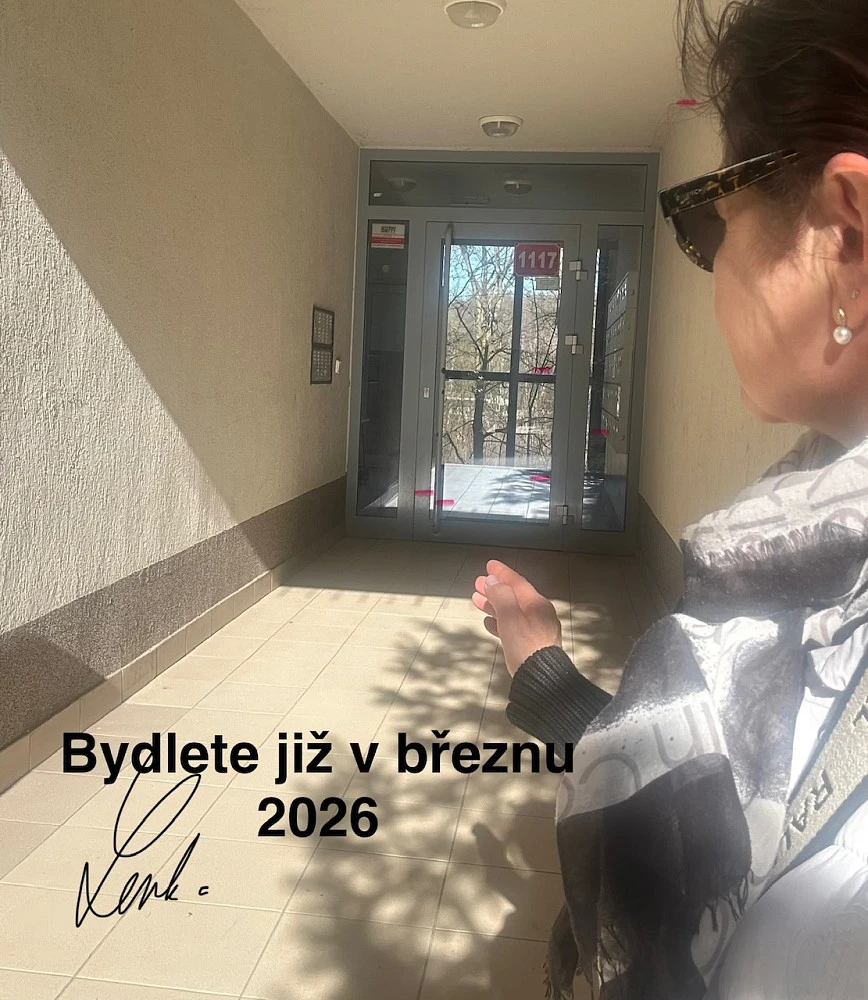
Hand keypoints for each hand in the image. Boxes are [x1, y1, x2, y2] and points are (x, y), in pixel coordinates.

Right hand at [472, 560, 562, 675]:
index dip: (502, 573)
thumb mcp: (510, 617)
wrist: (542, 680)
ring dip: (494, 605)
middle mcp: (539, 614)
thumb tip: (493, 581)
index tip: (489, 565)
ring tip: (477, 600)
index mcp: (537, 604)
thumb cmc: (526, 645)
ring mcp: (536, 631)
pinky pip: (514, 627)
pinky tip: (489, 622)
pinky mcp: (532, 646)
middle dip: (495, 589)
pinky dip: (500, 621)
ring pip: (512, 612)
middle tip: (477, 584)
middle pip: (514, 596)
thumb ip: (501, 596)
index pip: (517, 582)